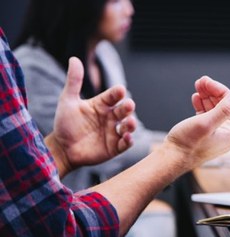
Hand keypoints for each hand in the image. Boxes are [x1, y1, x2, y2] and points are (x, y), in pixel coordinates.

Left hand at [45, 57, 136, 176]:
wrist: (61, 148)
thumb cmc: (65, 123)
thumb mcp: (67, 101)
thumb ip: (74, 81)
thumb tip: (74, 58)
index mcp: (102, 105)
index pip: (113, 96)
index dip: (117, 93)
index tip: (120, 90)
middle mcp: (110, 117)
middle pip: (124, 110)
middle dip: (128, 107)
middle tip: (129, 105)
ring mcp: (113, 132)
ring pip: (128, 126)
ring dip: (131, 124)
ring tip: (129, 123)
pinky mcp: (114, 147)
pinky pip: (125, 143)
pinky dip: (128, 141)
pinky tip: (127, 137)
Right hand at [163, 76, 229, 167]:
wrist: (171, 159)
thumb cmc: (187, 144)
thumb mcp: (206, 123)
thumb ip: (224, 109)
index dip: (219, 90)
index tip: (206, 80)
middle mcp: (227, 134)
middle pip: (224, 105)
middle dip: (212, 92)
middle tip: (200, 81)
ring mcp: (217, 135)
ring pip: (215, 109)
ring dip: (206, 97)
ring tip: (197, 87)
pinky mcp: (206, 135)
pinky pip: (208, 116)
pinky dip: (202, 106)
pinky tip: (196, 98)